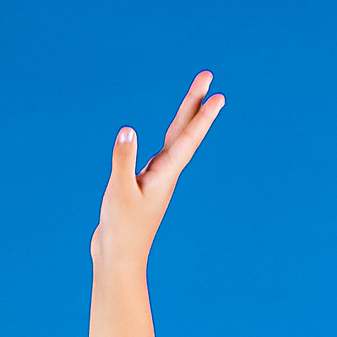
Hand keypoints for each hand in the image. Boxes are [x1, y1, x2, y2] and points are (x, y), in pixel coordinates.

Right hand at [91, 71, 224, 271]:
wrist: (118, 259)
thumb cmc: (121, 230)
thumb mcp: (119, 193)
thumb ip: (123, 161)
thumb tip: (127, 131)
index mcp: (165, 175)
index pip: (187, 139)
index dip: (201, 115)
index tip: (218, 95)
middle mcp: (166, 174)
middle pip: (184, 131)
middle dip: (196, 103)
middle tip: (208, 77)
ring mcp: (157, 180)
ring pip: (174, 140)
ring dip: (185, 116)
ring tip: (196, 95)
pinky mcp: (144, 186)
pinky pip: (160, 154)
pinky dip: (168, 138)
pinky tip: (167, 135)